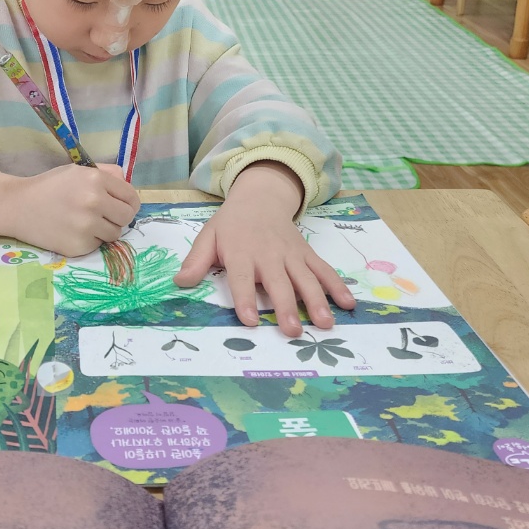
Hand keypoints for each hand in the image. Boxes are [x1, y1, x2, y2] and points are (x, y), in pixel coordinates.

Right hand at [0, 164, 138, 256]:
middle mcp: (94, 202)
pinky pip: (97, 245)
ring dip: (104, 230)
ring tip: (85, 223)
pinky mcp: (78, 246)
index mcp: (95, 179)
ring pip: (115, 234)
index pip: (131, 197)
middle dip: (119, 217)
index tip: (121, 206)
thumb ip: (106, 174)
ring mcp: (87, 226)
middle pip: (127, 217)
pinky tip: (72, 231)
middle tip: (104, 216)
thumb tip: (128, 185)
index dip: (128, 202)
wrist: (18, 206)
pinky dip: (89, 240)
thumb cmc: (49, 186)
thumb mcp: (77, 171)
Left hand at [174, 162, 354, 335]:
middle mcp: (268, 255)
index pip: (242, 279)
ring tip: (325, 324)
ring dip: (317, 301)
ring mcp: (291, 255)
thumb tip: (179, 282)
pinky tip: (348, 304)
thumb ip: (196, 261)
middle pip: (279, 283)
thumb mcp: (208, 237)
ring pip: (306, 279)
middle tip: (293, 331)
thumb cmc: (231, 225)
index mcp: (241, 253)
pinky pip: (324, 270)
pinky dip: (338, 286)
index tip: (251, 321)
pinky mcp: (307, 254)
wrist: (260, 198)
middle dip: (287, 307)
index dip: (245, 300)